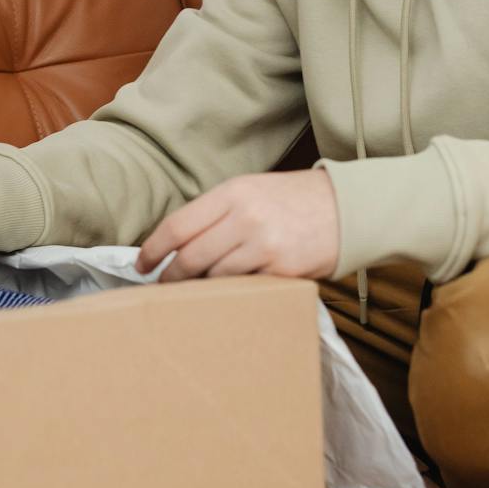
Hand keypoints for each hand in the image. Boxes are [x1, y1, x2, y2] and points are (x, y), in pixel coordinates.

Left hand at [134, 169, 339, 282]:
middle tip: (161, 288)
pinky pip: (244, 289)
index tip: (142, 265)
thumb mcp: (251, 190)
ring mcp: (264, 246)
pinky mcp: (282, 271)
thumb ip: (216, 212)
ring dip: (199, 289)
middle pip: (190, 257)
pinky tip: (226, 297)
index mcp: (232, 193)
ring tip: (192, 295)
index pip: (178, 226)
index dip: (153, 250)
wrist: (346, 209)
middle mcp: (245, 217)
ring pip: (214, 277)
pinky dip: (230, 295)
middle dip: (170, 278)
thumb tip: (177, 243)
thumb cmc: (292, 200)